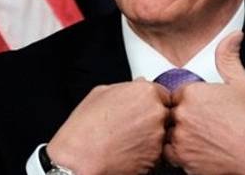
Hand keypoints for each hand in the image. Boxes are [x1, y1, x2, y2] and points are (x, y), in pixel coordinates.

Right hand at [47, 80, 170, 174]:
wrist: (79, 158)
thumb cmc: (86, 127)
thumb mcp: (100, 93)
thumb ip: (126, 87)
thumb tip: (137, 84)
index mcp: (146, 92)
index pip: (163, 94)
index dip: (152, 102)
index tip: (142, 109)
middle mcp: (156, 113)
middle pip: (165, 114)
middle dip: (152, 120)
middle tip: (132, 126)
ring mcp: (158, 137)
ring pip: (161, 135)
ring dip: (150, 138)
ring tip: (126, 140)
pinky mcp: (156, 158)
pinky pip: (156, 154)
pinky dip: (146, 154)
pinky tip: (127, 152)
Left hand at [163, 32, 244, 173]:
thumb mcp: (243, 83)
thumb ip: (229, 57)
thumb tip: (233, 36)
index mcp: (192, 93)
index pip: (175, 94)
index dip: (188, 103)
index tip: (203, 110)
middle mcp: (182, 114)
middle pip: (169, 113)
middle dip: (182, 118)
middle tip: (204, 126)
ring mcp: (180, 138)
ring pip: (166, 133)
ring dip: (177, 135)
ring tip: (200, 139)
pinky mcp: (181, 159)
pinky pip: (167, 154)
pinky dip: (178, 153)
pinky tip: (196, 151)